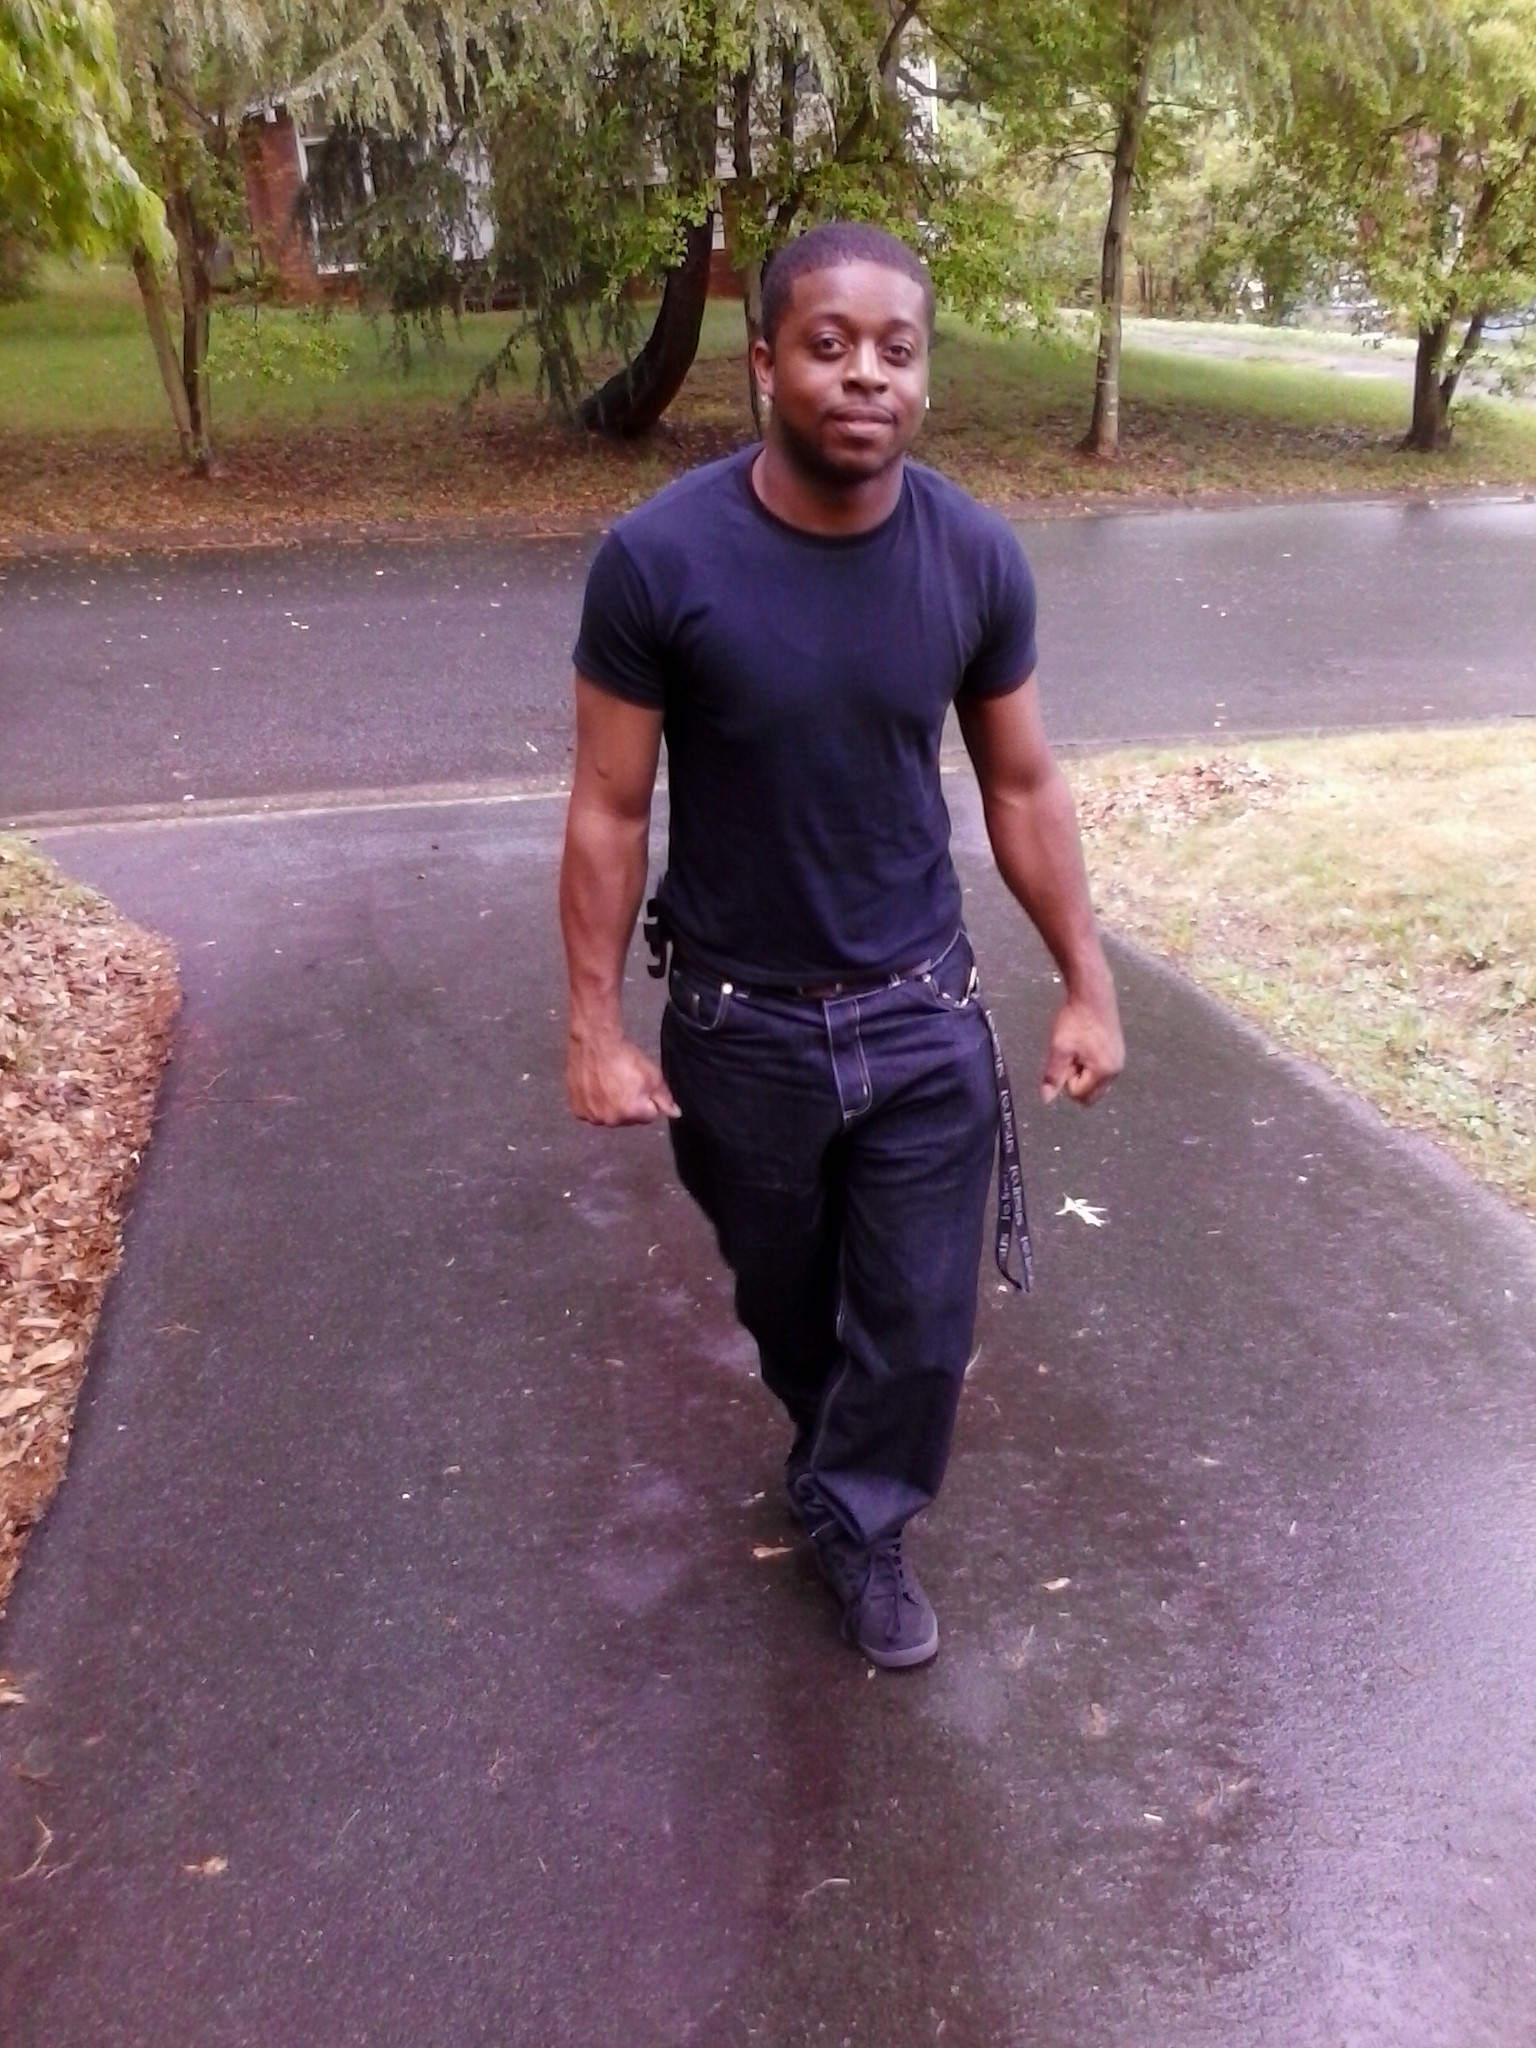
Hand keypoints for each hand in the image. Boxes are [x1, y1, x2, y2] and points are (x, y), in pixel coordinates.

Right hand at [567, 1032, 680, 1126]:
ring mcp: (592, 1117)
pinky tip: (595, 1087)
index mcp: (632, 1113)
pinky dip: (593, 1104)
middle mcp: (611, 1120)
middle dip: (628, 1105)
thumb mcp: (653, 1075)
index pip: (649, 1116)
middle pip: (627, 1119)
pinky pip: (590, 1113)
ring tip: (608, 1084)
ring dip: (610, 1106)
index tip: (639, 1086)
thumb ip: (665, 1098)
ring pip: (608, 1116)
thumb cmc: (625, 1058)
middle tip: (623, 1084)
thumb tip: (675, 1113)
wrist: (595, 1043)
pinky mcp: (578, 1110)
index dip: (647, 1100)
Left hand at [1040, 989, 1123, 1106]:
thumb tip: (1046, 1099)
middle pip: (1089, 1094)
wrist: (1093, 994)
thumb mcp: (1059, 1048)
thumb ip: (1053, 1076)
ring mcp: (1119, 1062)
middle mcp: (1116, 1071)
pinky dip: (1089, 1065)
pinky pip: (1100, 1072)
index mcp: (1104, 1072)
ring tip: (1077, 1050)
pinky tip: (1085, 1046)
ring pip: (1094, 1083)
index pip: (1078, 1094)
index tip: (1066, 1057)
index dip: (1066, 1078)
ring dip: (1082, 1072)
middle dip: (1076, 1080)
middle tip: (1070, 1056)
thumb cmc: (1075, 1020)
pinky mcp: (1118, 1053)